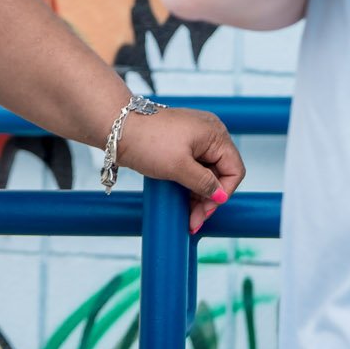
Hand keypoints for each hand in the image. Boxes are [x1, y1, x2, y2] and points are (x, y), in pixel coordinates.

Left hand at [114, 105, 245, 234]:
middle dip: (208, 199)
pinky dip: (189, 185)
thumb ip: (204, 183)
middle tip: (194, 221)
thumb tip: (221, 197)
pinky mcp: (180, 144)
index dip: (223, 193)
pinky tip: (183, 201)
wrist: (115, 128)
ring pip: (206, 173)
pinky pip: (193, 168)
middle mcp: (208, 133)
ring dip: (198, 196)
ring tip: (188, 218)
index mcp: (214, 133)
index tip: (205, 211)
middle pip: (220, 173)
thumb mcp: (179, 167)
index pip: (234, 169)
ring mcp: (194, 138)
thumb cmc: (147, 141)